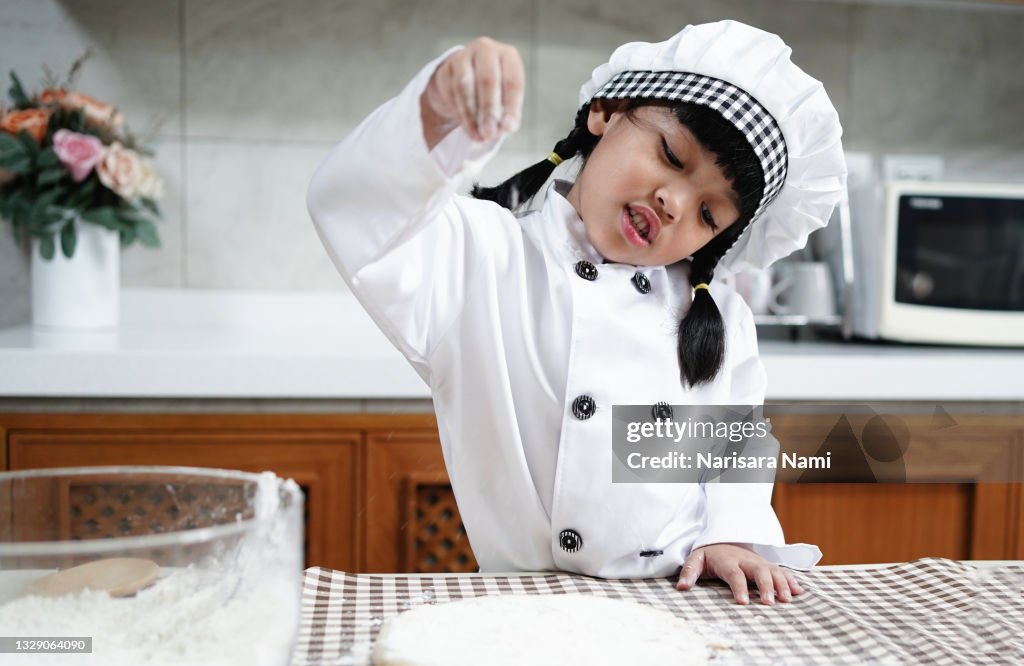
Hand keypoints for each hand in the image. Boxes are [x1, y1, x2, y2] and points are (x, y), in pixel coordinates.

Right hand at [420, 37, 523, 148]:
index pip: (512, 81)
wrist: (468, 81)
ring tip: (477, 136)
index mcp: (508, 55)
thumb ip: (508, 114)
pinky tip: (466, 125)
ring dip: (470, 114)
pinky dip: (458, 111)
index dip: (511, 106)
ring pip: (464, 85)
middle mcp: (486, 49)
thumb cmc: (495, 91)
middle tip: (489, 133)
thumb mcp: (506, 100)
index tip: (509, 128)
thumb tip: (506, 127)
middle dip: (488, 110)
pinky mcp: (444, 68)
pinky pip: (450, 92)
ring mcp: (462, 56)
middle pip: (487, 79)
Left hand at [676, 543, 802, 605]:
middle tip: (768, 602)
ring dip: (781, 584)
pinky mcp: (767, 565)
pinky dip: (791, 580)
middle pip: (758, 571)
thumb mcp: (696, 560)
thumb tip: (681, 587)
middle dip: (765, 586)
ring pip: (773, 570)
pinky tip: (799, 591)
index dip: (739, 587)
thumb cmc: (709, 555)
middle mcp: (746, 560)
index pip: (734, 574)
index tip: (743, 602)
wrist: (723, 539)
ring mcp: (758, 562)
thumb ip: (689, 572)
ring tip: (787, 599)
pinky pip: (782, 570)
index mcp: (727, 560)